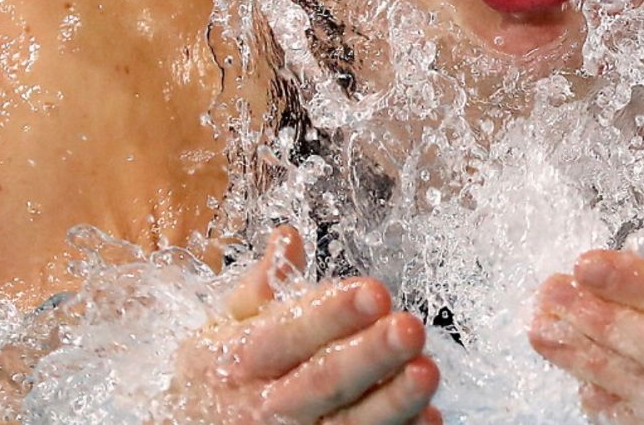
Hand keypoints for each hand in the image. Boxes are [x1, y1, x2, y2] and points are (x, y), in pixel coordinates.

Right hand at [174, 226, 441, 423]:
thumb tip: (289, 237)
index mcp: (238, 358)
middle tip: (410, 329)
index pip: (287, 333)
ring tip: (427, 371)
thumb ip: (261, 285)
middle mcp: (261, 406)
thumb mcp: (222, 326)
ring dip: (391, 401)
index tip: (375, 291)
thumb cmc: (215, 373)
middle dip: (369, 356)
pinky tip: (427, 416)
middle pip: (322, 382)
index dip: (332, 314)